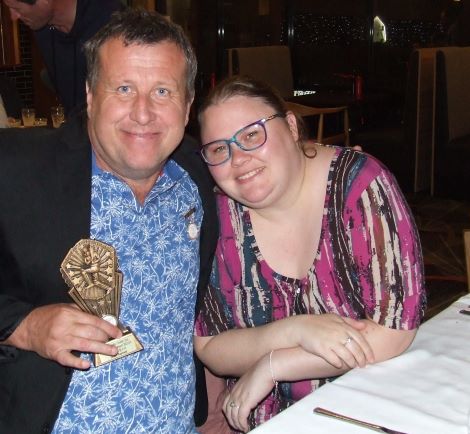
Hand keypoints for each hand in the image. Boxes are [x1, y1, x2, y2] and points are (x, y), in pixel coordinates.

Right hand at [7, 303, 121, 368]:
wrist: (27, 327)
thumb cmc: (50, 316)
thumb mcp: (66, 308)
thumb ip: (82, 312)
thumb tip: (101, 319)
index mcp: (71, 314)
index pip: (95, 321)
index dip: (108, 327)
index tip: (118, 333)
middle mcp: (66, 327)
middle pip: (91, 333)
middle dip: (106, 338)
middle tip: (115, 342)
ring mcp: (60, 341)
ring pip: (84, 345)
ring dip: (100, 349)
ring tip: (112, 351)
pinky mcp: (54, 353)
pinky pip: (67, 359)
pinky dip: (77, 363)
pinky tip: (87, 365)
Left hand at [223, 354, 272, 432]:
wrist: (266, 368)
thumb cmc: (262, 372)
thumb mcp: (250, 380)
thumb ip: (247, 388)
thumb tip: (251, 396)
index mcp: (235, 387)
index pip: (225, 403)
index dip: (228, 412)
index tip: (233, 418)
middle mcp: (235, 393)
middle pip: (227, 411)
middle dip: (231, 421)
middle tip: (238, 426)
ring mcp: (239, 397)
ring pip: (233, 416)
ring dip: (237, 425)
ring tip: (243, 428)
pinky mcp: (246, 402)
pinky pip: (241, 417)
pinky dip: (242, 424)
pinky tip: (246, 427)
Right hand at [294, 314, 374, 368]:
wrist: (301, 327)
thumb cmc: (318, 322)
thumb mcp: (334, 318)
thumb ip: (350, 322)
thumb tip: (364, 326)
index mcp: (343, 326)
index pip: (361, 340)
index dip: (368, 351)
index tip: (371, 359)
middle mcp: (339, 334)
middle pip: (356, 350)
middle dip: (361, 360)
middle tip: (362, 365)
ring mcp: (330, 342)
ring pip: (347, 357)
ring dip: (351, 363)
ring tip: (352, 365)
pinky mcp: (322, 350)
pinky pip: (335, 360)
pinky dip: (339, 364)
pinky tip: (340, 364)